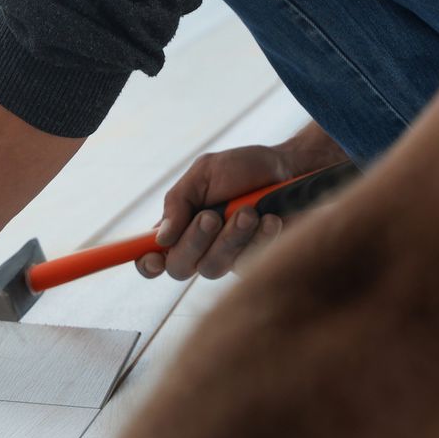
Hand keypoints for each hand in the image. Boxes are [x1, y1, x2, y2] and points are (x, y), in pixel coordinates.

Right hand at [139, 125, 348, 281]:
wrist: (292, 170)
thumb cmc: (245, 168)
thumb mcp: (205, 173)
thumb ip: (179, 201)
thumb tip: (160, 238)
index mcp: (180, 225)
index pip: (152, 256)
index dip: (146, 263)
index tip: (152, 257)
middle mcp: (199, 247)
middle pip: (179, 268)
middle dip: (193, 242)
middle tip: (212, 216)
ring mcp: (227, 258)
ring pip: (213, 268)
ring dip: (229, 239)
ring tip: (248, 211)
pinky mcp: (254, 263)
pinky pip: (247, 265)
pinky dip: (258, 240)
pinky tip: (271, 219)